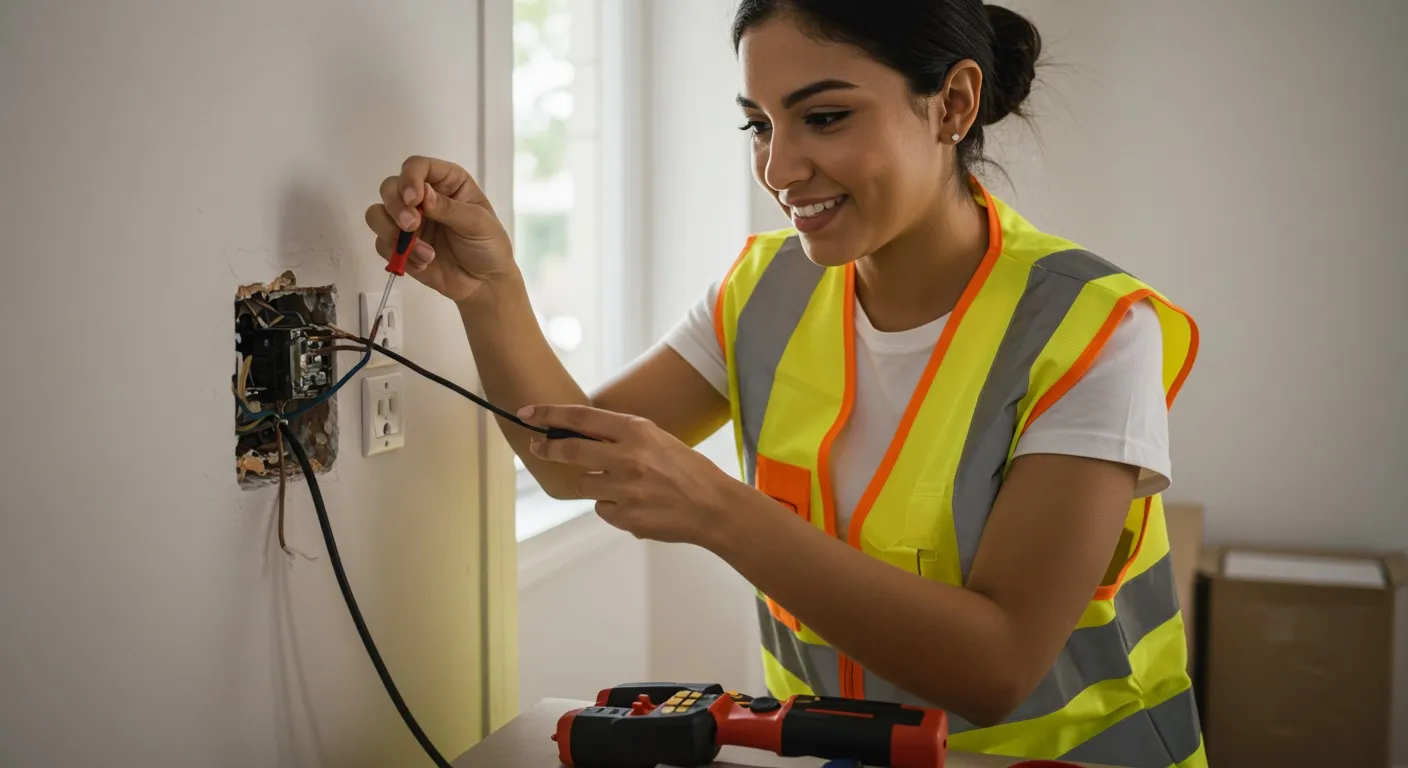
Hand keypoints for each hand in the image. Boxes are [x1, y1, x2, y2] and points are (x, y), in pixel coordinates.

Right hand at [364, 155, 516, 304]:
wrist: (485, 284)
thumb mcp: (478, 223)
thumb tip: (423, 195)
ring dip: (391, 231)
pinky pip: (382, 244)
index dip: (410, 178)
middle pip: (390, 187)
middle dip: (395, 206)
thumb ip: (449, 208)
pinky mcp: (400, 246)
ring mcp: (409, 222)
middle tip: (411, 225)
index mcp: (447, 183)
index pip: (417, 166)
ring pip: (377, 214)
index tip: (414, 199)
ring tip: (422, 251)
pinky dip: (399, 255)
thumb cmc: (489, 247)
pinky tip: (423, 263)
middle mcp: (423, 198)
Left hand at [518, 404, 738, 545]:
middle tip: (538, 448)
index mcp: (636, 431)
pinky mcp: (625, 516)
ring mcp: (624, 489)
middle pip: (570, 450)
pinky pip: (603, 509)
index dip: (549, 414)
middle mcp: (626, 457)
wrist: (713, 507)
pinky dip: (614, 508)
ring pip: (584, 485)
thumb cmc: (688, 470)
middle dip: (548, 449)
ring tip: (624, 487)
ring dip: (594, 485)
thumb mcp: (657, 439)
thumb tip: (582, 436)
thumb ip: (621, 437)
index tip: (527, 413)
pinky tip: (638, 505)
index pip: (580, 418)